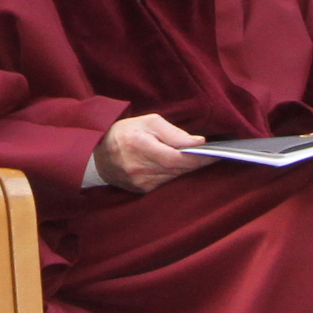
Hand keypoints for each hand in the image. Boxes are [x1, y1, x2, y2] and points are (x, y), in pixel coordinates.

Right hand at [92, 113, 206, 194]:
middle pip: (177, 169)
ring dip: (188, 170)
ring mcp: (140, 182)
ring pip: (174, 178)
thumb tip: (198, 142)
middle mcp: (139, 167)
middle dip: (197, 163)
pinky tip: (183, 168)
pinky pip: (166, 183)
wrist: (98, 154)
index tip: (215, 154)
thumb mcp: (148, 122)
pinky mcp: (142, 190)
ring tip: (201, 160)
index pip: (175, 157)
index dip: (197, 158)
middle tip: (215, 156)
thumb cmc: (125, 132)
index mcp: (139, 145)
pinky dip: (177, 175)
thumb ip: (173, 133)